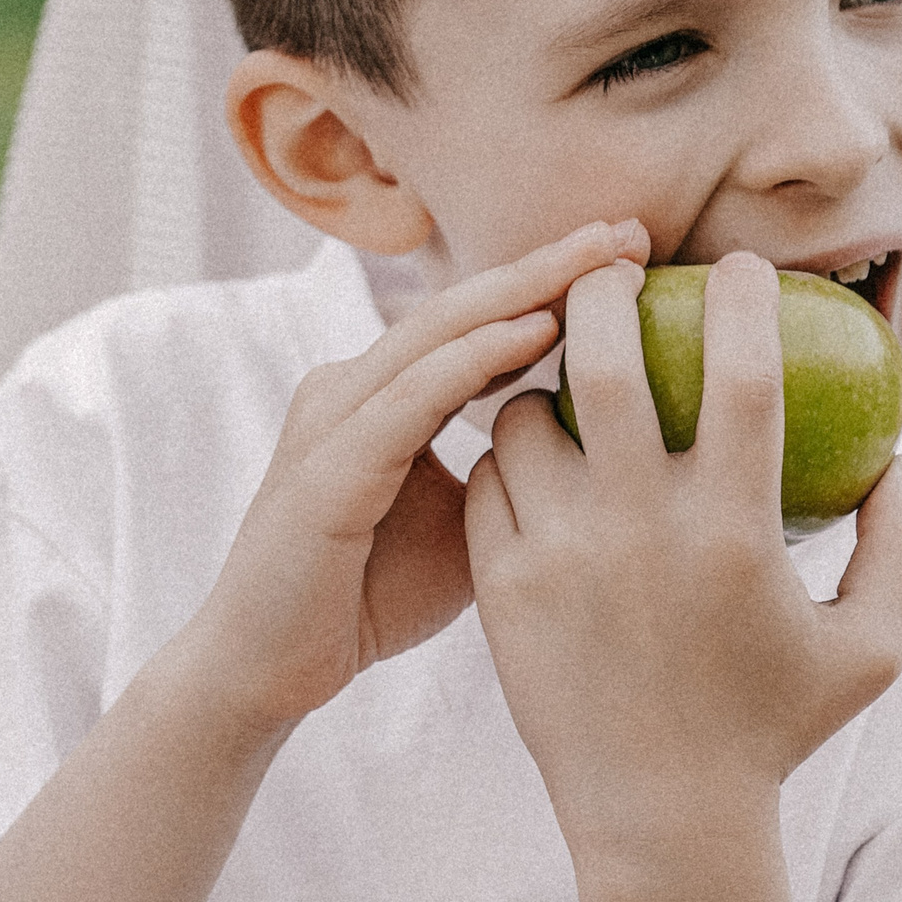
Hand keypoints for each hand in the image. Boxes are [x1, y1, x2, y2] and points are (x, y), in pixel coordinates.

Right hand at [184, 219, 651, 741]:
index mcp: (384, 393)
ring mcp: (333, 420)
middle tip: (631, 229)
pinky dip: (475, 359)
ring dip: (523, 289)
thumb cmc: (367, 598)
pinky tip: (537, 331)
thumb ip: (519, 476)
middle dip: (550, 263)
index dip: (554, 282)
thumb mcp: (468, 525)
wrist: (266, 672)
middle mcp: (353, 387)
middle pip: (464, 306)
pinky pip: (410, 397)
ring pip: (438, 332)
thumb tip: (609, 454)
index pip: (479, 320)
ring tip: (598, 259)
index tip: (636, 254)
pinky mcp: (326, 468)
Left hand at [465, 252, 901, 855]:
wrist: (661, 822)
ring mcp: (558, 556)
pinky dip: (510, 456)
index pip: (743, 370)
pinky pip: (490, 483)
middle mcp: (640, 529)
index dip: (745, 298)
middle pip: (606, 359)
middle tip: (617, 271)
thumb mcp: (871, 647)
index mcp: (734, 527)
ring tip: (569, 378)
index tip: (741, 268)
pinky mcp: (501, 588)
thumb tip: (899, 457)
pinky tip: (534, 456)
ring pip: (528, 416)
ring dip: (547, 382)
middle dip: (606, 290)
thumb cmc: (775, 728)